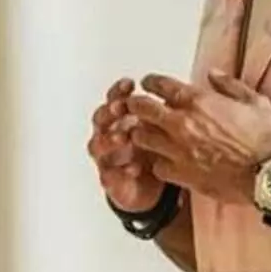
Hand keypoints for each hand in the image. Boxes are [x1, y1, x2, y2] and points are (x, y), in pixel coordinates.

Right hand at [87, 78, 163, 211]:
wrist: (149, 186)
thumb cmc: (153, 151)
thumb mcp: (161, 129)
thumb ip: (162, 113)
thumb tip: (174, 92)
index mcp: (120, 119)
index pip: (114, 99)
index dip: (118, 91)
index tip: (130, 85)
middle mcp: (108, 136)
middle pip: (100, 119)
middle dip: (109, 112)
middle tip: (119, 108)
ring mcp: (106, 157)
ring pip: (96, 145)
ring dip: (108, 140)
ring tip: (122, 137)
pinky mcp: (110, 179)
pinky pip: (108, 175)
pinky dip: (118, 171)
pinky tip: (133, 168)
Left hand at [126, 70, 270, 206]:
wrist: (270, 175)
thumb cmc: (267, 138)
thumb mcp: (256, 101)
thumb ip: (230, 85)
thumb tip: (212, 73)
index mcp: (199, 101)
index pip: (160, 85)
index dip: (150, 83)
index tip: (148, 84)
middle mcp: (182, 123)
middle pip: (141, 108)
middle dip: (136, 105)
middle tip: (137, 106)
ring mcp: (178, 150)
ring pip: (142, 138)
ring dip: (142, 133)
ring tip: (147, 134)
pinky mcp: (181, 174)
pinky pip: (156, 166)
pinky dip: (157, 163)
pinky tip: (164, 161)